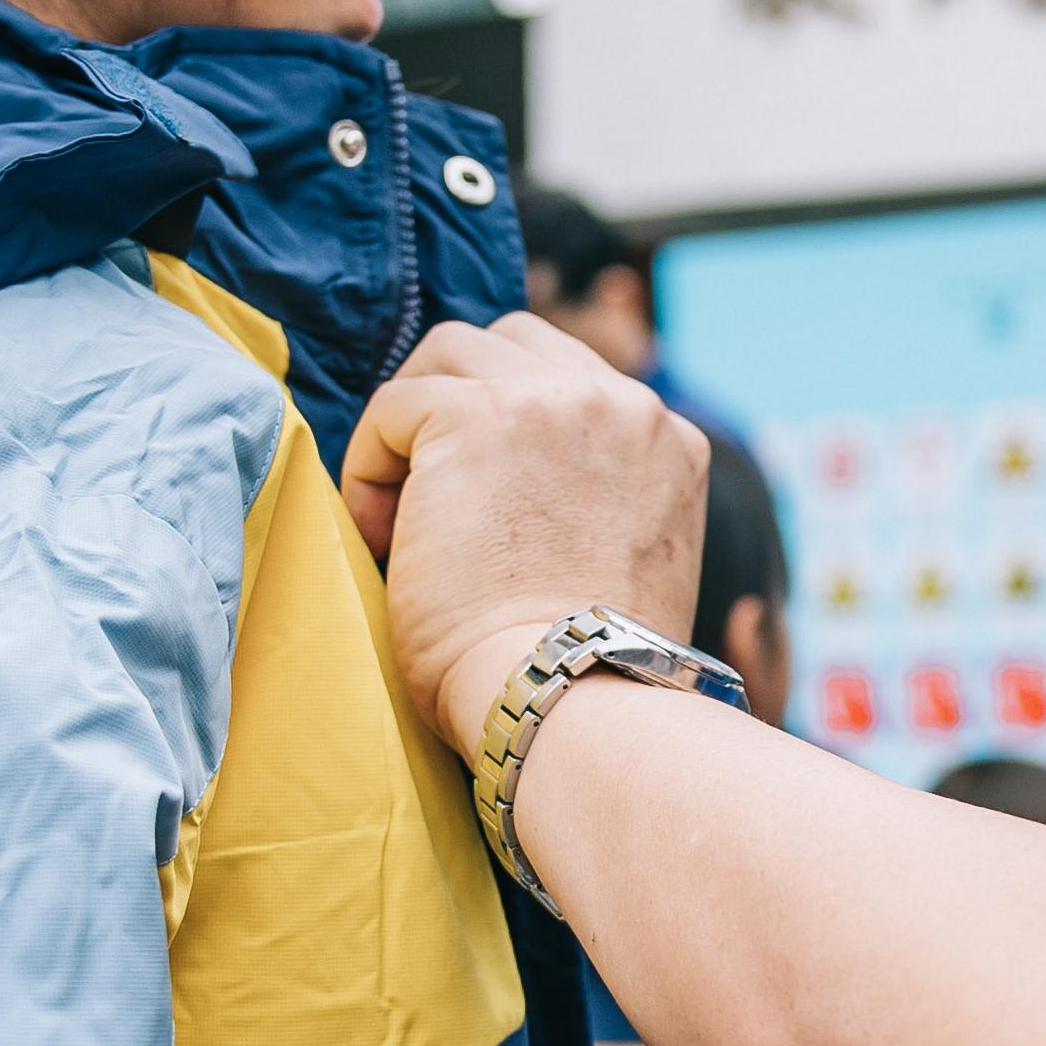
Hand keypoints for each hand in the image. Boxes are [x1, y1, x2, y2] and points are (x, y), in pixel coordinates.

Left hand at [336, 317, 708, 760]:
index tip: (485, 506)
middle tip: (430, 490)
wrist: (570, 701)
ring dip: (415, 424)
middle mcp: (626, 406)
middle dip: (461, 401)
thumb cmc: (589, 673)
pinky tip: (381, 539)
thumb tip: (513, 484)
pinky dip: (370, 468)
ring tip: (400, 515)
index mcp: (674, 443)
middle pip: (515, 344)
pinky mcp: (475, 417)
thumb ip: (600, 499)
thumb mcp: (629, 559)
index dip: (513, 433)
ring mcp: (554, 401)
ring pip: (449, 354)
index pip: (576, 386)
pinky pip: (393, 407)